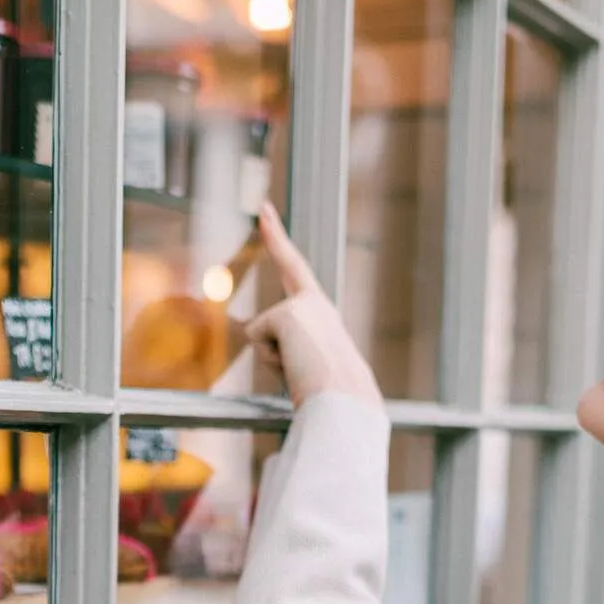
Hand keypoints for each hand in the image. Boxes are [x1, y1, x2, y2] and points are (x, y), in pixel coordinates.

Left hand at [243, 205, 382, 408]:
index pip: (295, 270)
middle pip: (287, 262)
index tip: (264, 210)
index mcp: (321, 313)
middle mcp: (314, 301)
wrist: (346, 399)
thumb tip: (256, 350)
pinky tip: (296, 365)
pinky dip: (271, 361)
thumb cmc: (332, 396)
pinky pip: (257, 341)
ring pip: (261, 333)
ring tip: (302, 369)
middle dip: (274, 230)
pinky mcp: (285, 314)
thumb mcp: (308, 370)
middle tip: (263, 204)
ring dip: (273, 360)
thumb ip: (285, 352)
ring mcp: (301, 304)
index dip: (278, 239)